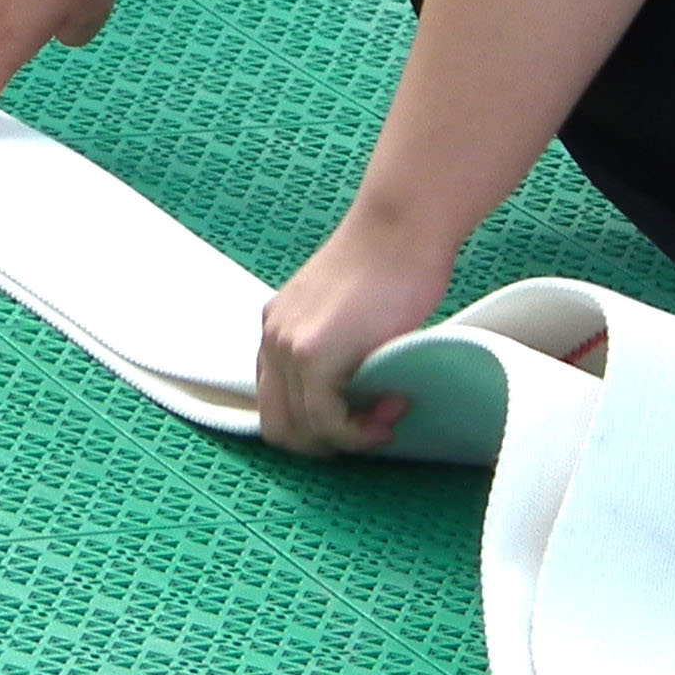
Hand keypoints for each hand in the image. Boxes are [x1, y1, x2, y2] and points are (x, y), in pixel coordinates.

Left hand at [255, 213, 455, 454]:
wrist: (401, 230)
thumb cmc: (392, 267)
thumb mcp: (347, 314)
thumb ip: (335, 351)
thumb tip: (356, 403)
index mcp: (277, 329)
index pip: (277, 404)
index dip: (318, 426)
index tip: (363, 414)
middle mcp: (272, 338)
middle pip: (279, 427)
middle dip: (327, 444)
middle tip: (374, 426)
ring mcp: (288, 346)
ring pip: (302, 431)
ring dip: (349, 439)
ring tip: (388, 415)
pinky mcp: (312, 354)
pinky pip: (326, 421)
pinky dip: (360, 432)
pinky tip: (391, 410)